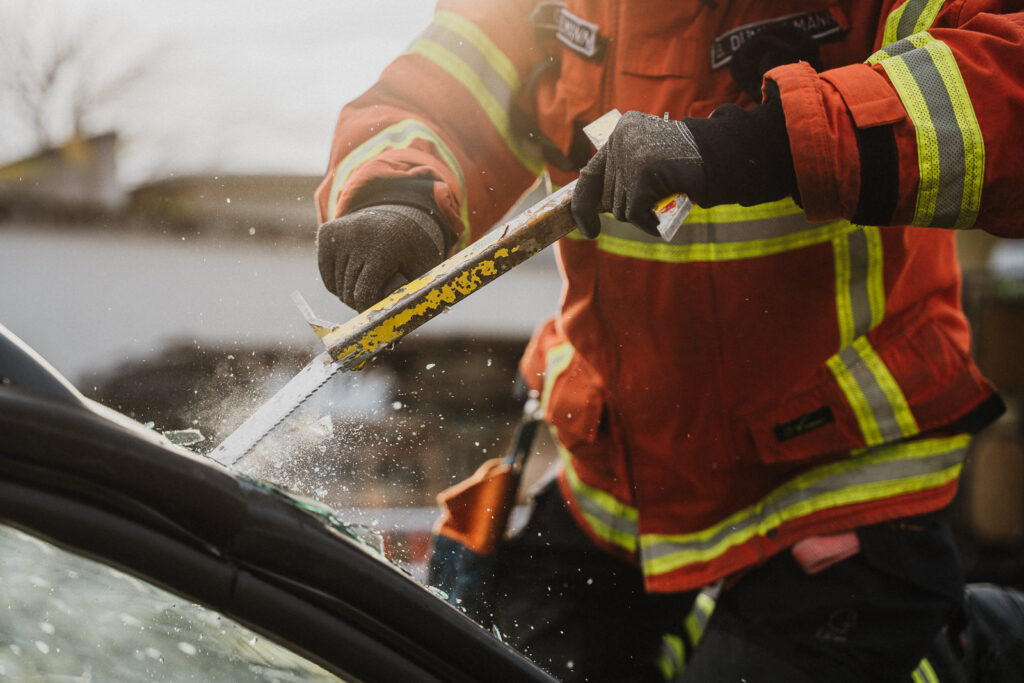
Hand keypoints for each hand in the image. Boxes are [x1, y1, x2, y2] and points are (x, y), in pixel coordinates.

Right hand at [317, 204, 445, 311]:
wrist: (398, 215)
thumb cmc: (413, 251)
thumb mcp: (422, 269)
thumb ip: (410, 296)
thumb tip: (393, 330)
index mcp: (386, 247)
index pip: (364, 293)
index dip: (370, 309)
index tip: (377, 312)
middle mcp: (360, 236)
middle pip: (349, 292)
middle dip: (360, 303)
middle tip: (374, 302)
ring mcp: (341, 234)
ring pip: (337, 287)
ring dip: (350, 295)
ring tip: (367, 286)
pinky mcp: (326, 234)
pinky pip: (327, 276)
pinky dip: (338, 285)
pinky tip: (354, 276)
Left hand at [570, 90, 795, 238]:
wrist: (722, 155)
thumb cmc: (686, 164)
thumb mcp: (647, 161)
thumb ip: (620, 176)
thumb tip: (591, 210)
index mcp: (621, 132)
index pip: (589, 174)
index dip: (583, 205)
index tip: (587, 230)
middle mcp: (622, 139)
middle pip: (608, 198)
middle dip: (629, 207)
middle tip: (657, 195)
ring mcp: (632, 154)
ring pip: (620, 209)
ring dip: (642, 214)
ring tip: (664, 196)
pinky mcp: (645, 172)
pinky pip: (635, 214)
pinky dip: (648, 223)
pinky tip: (661, 217)